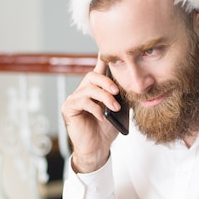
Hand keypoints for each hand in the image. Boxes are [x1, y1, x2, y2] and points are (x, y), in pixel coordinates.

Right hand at [61, 53, 121, 172]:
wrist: (98, 149)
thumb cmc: (107, 130)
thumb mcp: (119, 111)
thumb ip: (121, 96)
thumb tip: (130, 84)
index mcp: (95, 90)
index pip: (98, 71)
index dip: (102, 59)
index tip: (106, 48)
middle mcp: (83, 91)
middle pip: (92, 76)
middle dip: (106, 82)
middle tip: (116, 92)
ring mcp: (75, 99)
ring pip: (88, 88)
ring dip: (104, 97)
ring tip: (114, 107)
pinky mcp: (69, 108)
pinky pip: (82, 101)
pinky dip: (95, 107)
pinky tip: (101, 116)